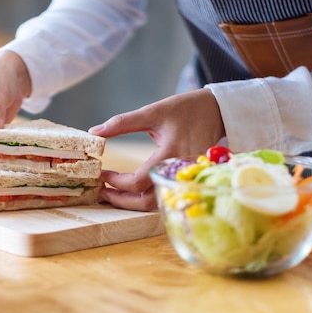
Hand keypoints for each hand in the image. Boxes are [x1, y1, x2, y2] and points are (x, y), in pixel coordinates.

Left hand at [88, 88, 224, 210]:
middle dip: (121, 200)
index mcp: (170, 154)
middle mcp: (178, 171)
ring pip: (156, 203)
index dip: (116, 181)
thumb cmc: (185, 109)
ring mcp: (184, 179)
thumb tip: (94, 132)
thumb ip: (122, 122)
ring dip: (132, 203)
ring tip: (113, 194)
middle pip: (147, 201)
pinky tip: (132, 192)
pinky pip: (164, 197)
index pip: (138, 180)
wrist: (217, 112)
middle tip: (102, 193)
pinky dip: (145, 199)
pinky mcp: (187, 181)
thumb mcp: (153, 112)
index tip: (102, 174)